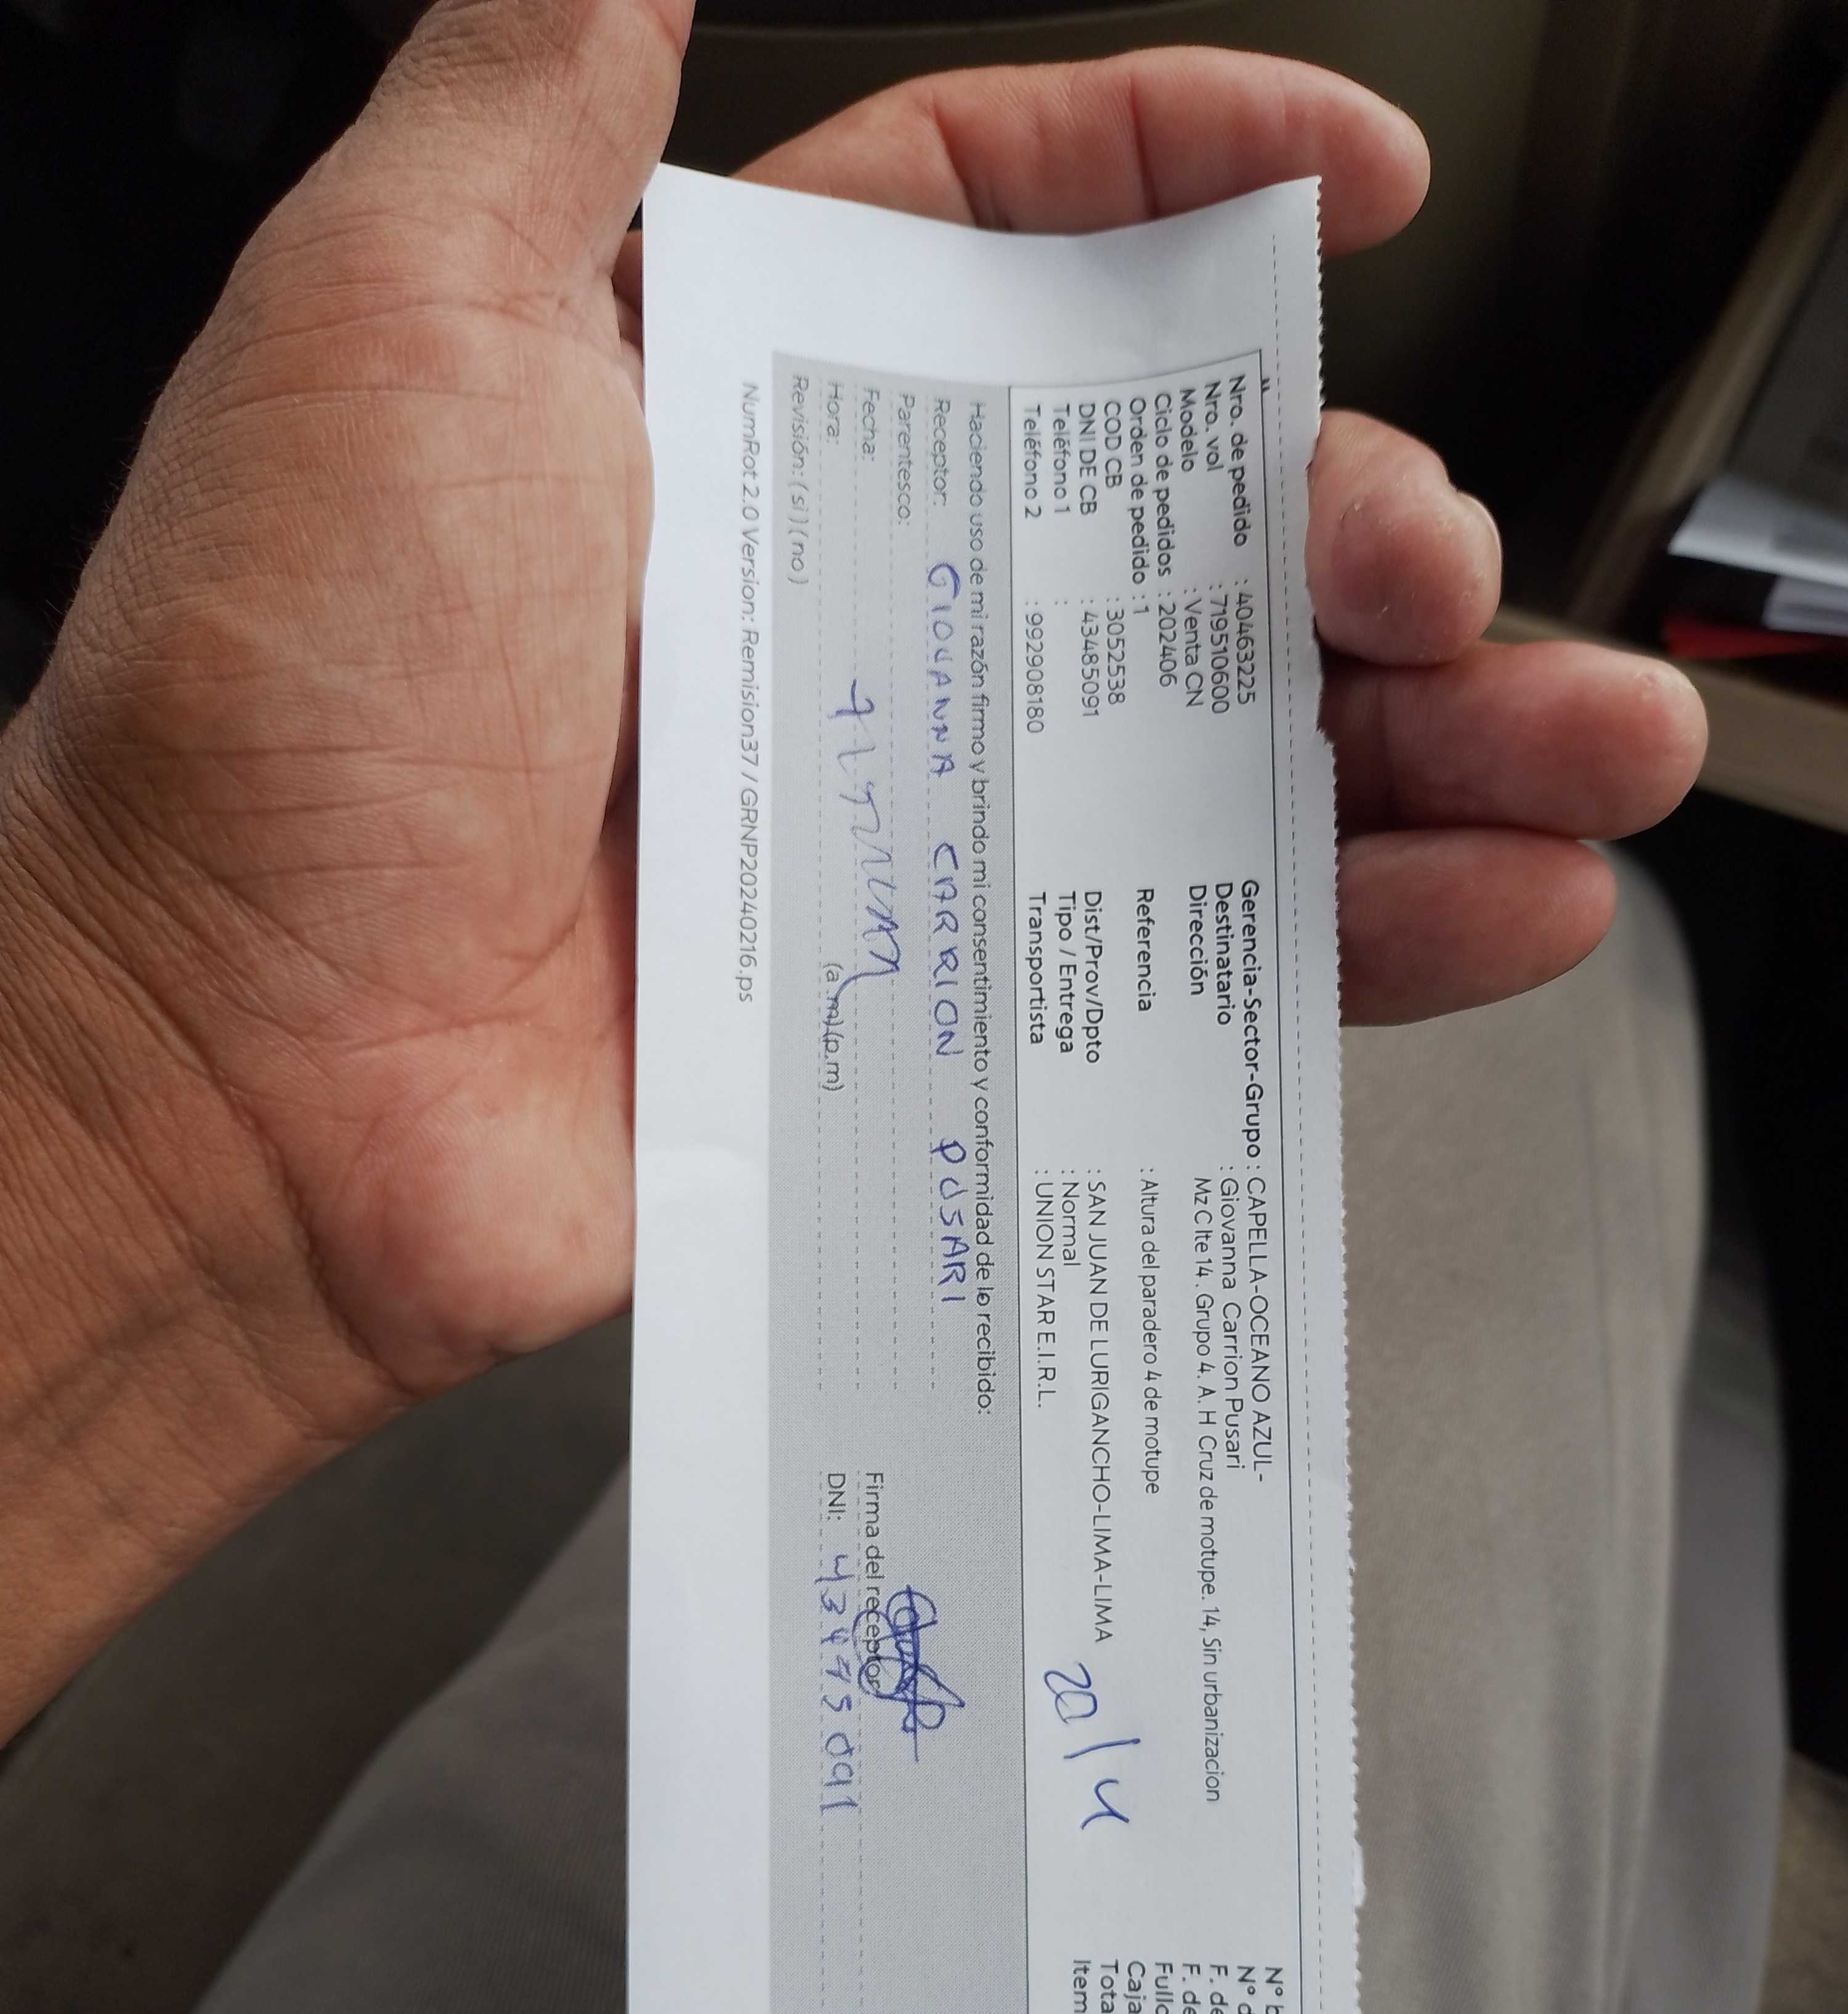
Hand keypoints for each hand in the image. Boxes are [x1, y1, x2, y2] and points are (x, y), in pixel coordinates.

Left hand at [0, 1, 1703, 1725]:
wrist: (236, 1081)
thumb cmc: (275, 697)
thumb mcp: (389, 314)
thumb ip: (540, 94)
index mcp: (732, 416)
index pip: (1003, 237)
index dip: (1186, 175)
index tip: (1354, 175)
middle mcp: (831, 612)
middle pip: (1170, 518)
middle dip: (1357, 517)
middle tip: (1435, 563)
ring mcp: (895, 823)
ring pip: (1223, 750)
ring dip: (1441, 738)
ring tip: (1600, 738)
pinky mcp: (931, 1011)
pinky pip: (1185, 963)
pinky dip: (1356, 940)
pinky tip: (1507, 900)